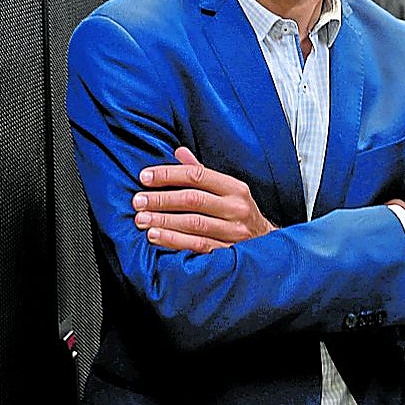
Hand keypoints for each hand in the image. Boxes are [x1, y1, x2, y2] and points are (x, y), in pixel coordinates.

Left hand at [133, 147, 276, 252]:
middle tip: (138, 201)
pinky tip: (156, 237)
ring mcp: (233, 231)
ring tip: (142, 219)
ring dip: (164, 221)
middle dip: (161, 199)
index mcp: (235, 188)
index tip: (145, 177)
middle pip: (193, 200)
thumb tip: (178, 152)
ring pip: (193, 224)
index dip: (169, 174)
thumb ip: (201, 172)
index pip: (198, 175)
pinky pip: (197, 246)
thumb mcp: (227, 189)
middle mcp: (236, 208)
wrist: (266, 243)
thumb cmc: (239, 212)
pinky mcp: (227, 252)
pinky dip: (174, 241)